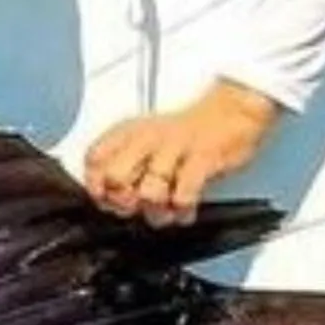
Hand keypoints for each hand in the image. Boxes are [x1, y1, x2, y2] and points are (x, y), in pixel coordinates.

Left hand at [82, 80, 282, 225]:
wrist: (231, 113)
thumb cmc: (186, 135)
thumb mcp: (146, 140)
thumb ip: (124, 165)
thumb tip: (107, 199)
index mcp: (129, 132)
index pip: (94, 159)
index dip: (96, 185)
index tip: (107, 199)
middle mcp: (147, 137)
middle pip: (115, 178)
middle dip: (124, 202)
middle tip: (137, 207)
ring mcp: (175, 147)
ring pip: (149, 192)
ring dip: (157, 211)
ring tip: (166, 211)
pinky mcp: (203, 158)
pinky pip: (185, 194)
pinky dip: (182, 210)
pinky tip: (185, 210)